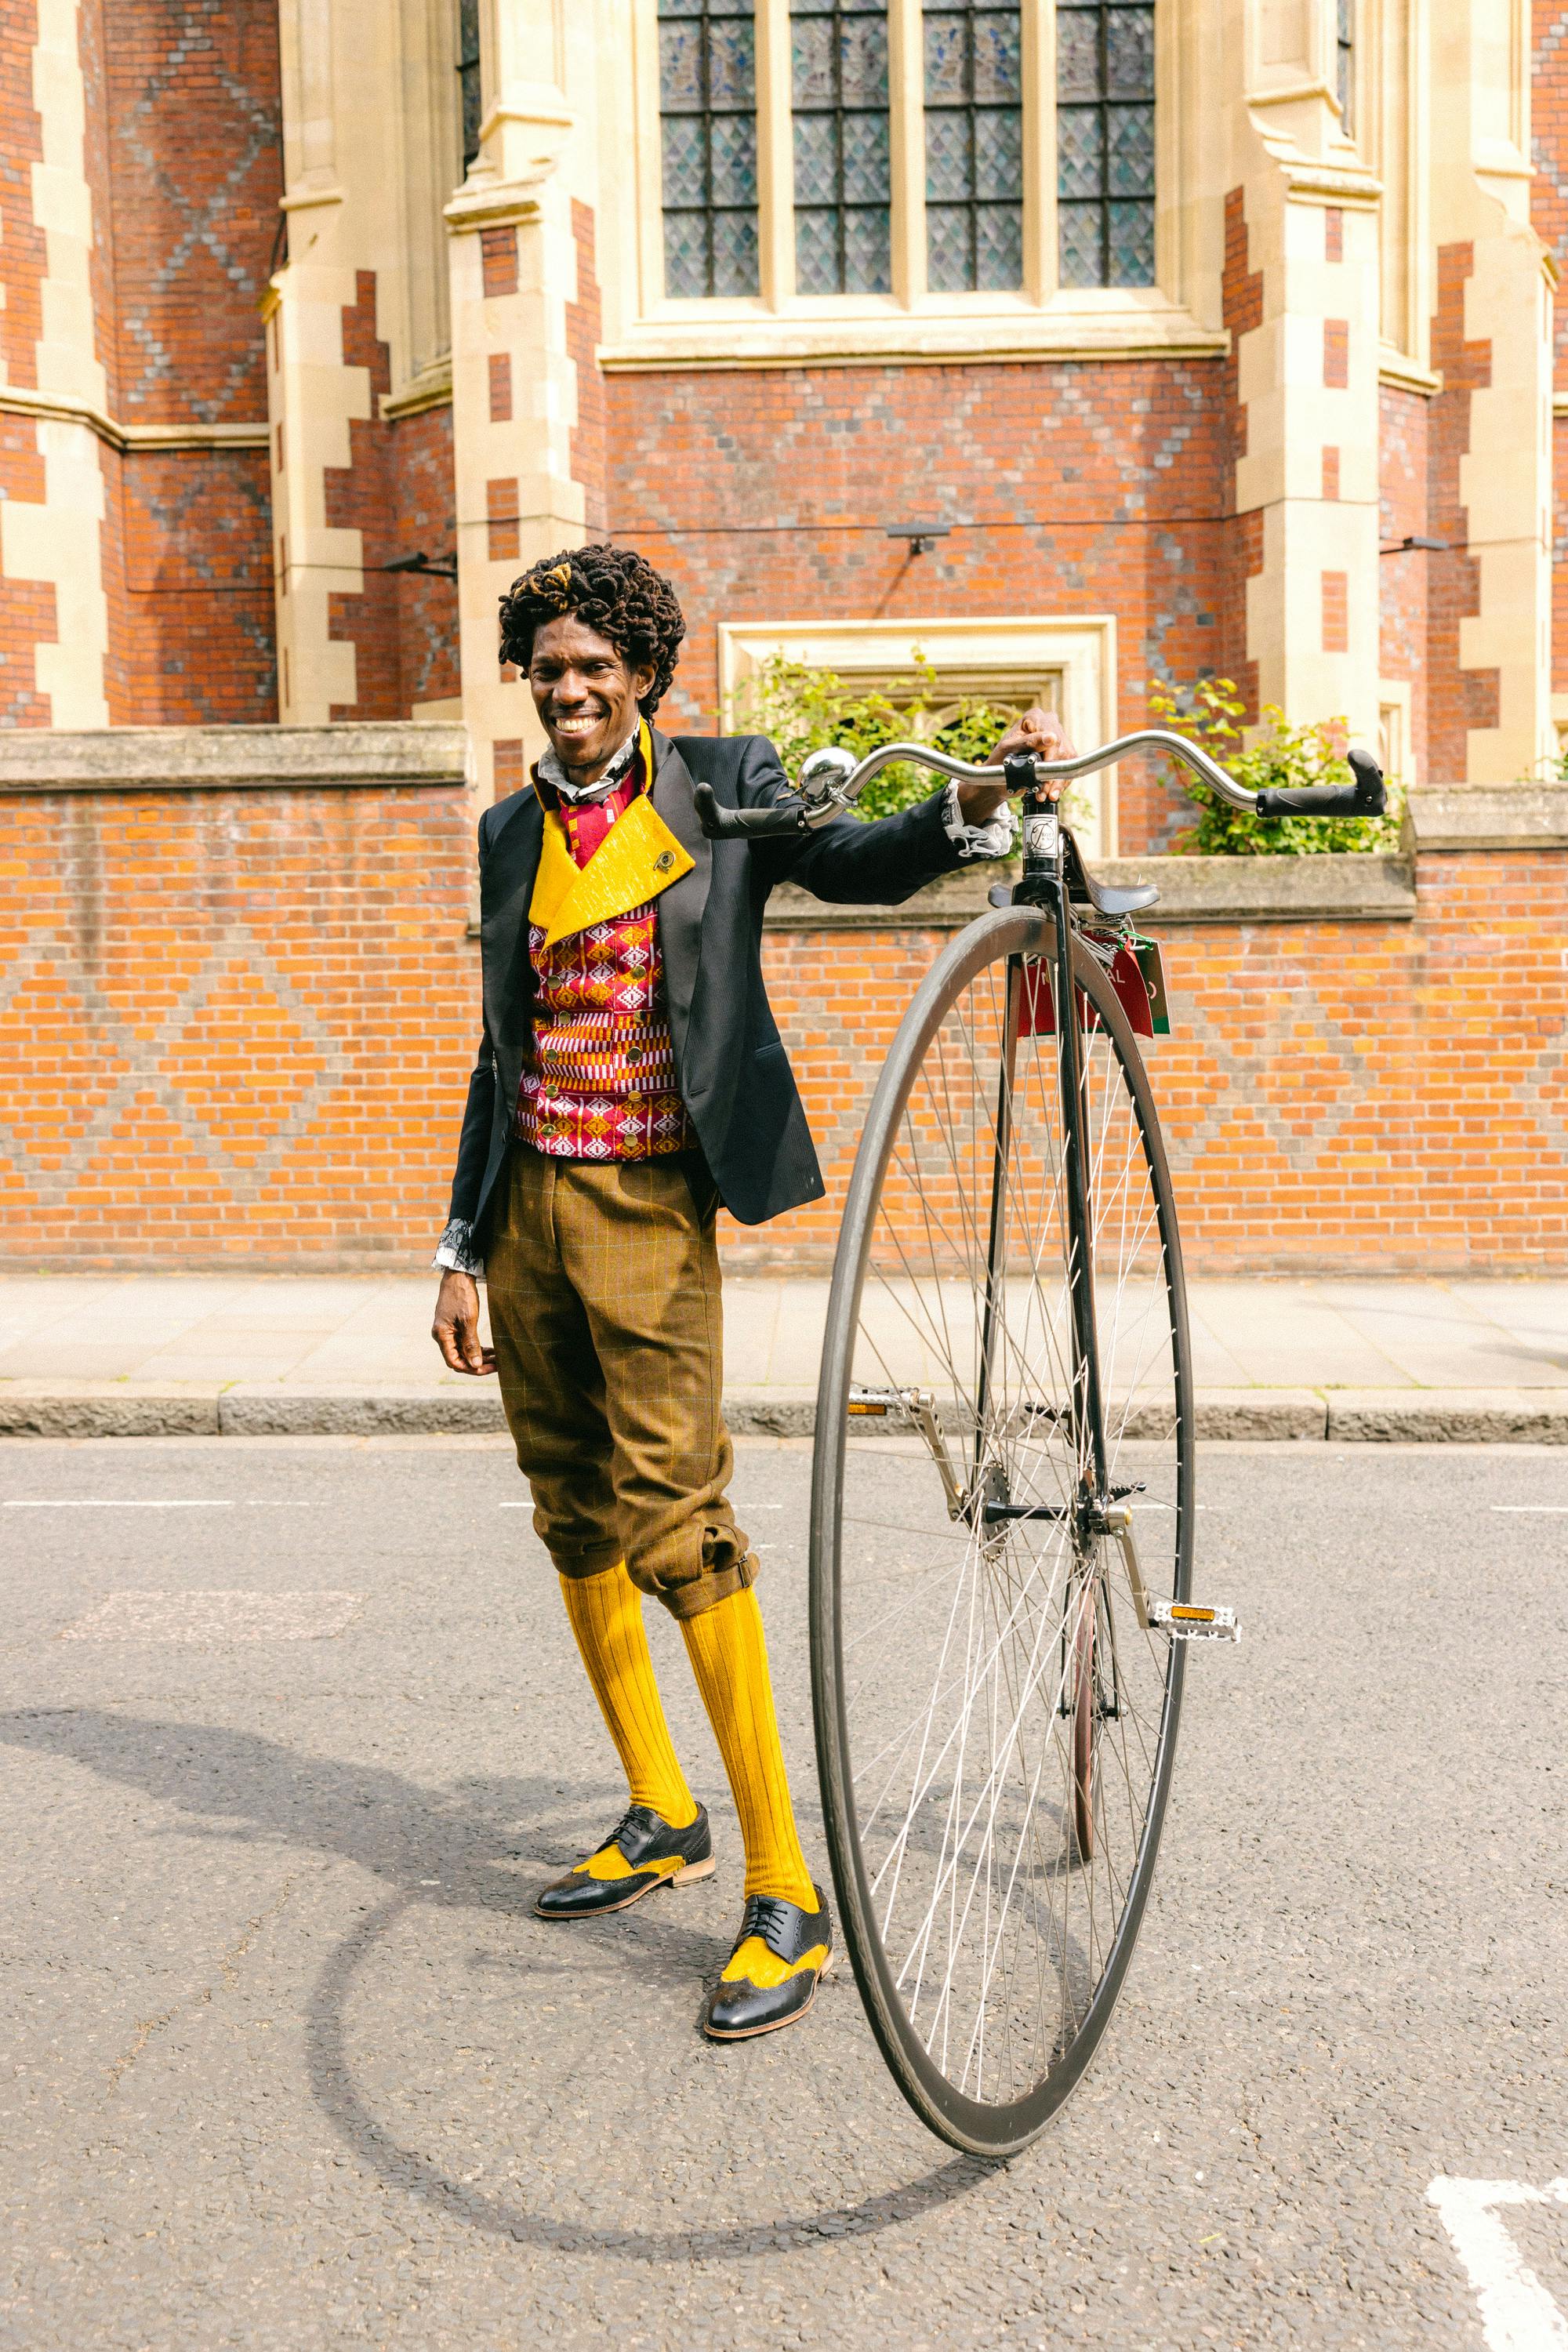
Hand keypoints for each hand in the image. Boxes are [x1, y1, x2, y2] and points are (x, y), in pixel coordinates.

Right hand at [432, 1270, 495, 1375]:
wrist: (458, 1275)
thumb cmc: (462, 1296)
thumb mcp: (468, 1320)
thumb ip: (471, 1343)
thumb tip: (475, 1365)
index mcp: (442, 1336)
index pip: (455, 1362)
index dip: (472, 1369)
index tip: (489, 1369)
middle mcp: (442, 1336)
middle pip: (460, 1359)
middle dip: (478, 1364)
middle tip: (498, 1365)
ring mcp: (448, 1331)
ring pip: (464, 1352)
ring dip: (480, 1356)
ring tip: (498, 1359)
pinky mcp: (455, 1327)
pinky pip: (465, 1343)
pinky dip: (478, 1348)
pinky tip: (491, 1351)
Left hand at [955, 706, 1076, 824]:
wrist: (999, 777)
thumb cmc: (999, 760)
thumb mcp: (1008, 750)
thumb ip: (1029, 742)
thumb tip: (1051, 738)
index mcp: (1034, 717)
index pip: (1050, 734)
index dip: (1050, 755)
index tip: (1045, 771)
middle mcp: (1048, 723)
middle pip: (1061, 748)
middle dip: (1054, 773)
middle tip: (1045, 791)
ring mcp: (1056, 737)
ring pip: (1068, 759)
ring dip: (1059, 780)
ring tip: (1047, 795)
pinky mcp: (1060, 753)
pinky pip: (1069, 767)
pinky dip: (1061, 782)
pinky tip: (1052, 792)